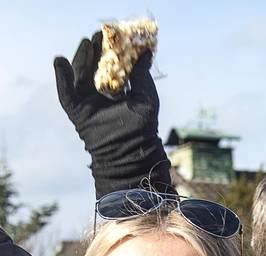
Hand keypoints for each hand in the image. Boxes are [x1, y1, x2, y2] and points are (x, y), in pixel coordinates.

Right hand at [53, 34, 168, 196]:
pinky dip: (62, 78)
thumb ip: (142, 74)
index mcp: (117, 93)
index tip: (110, 36)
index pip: (109, 68)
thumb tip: (146, 51)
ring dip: (80, 59)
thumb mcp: (146, 96)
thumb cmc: (144, 127)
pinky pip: (66, 93)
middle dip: (93, 52)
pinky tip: (60, 61)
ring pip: (79, 77)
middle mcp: (100, 97)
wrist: (133, 151)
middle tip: (95, 36)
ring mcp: (88, 104)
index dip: (108, 52)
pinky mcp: (77, 112)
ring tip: (85, 44)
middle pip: (92, 69)